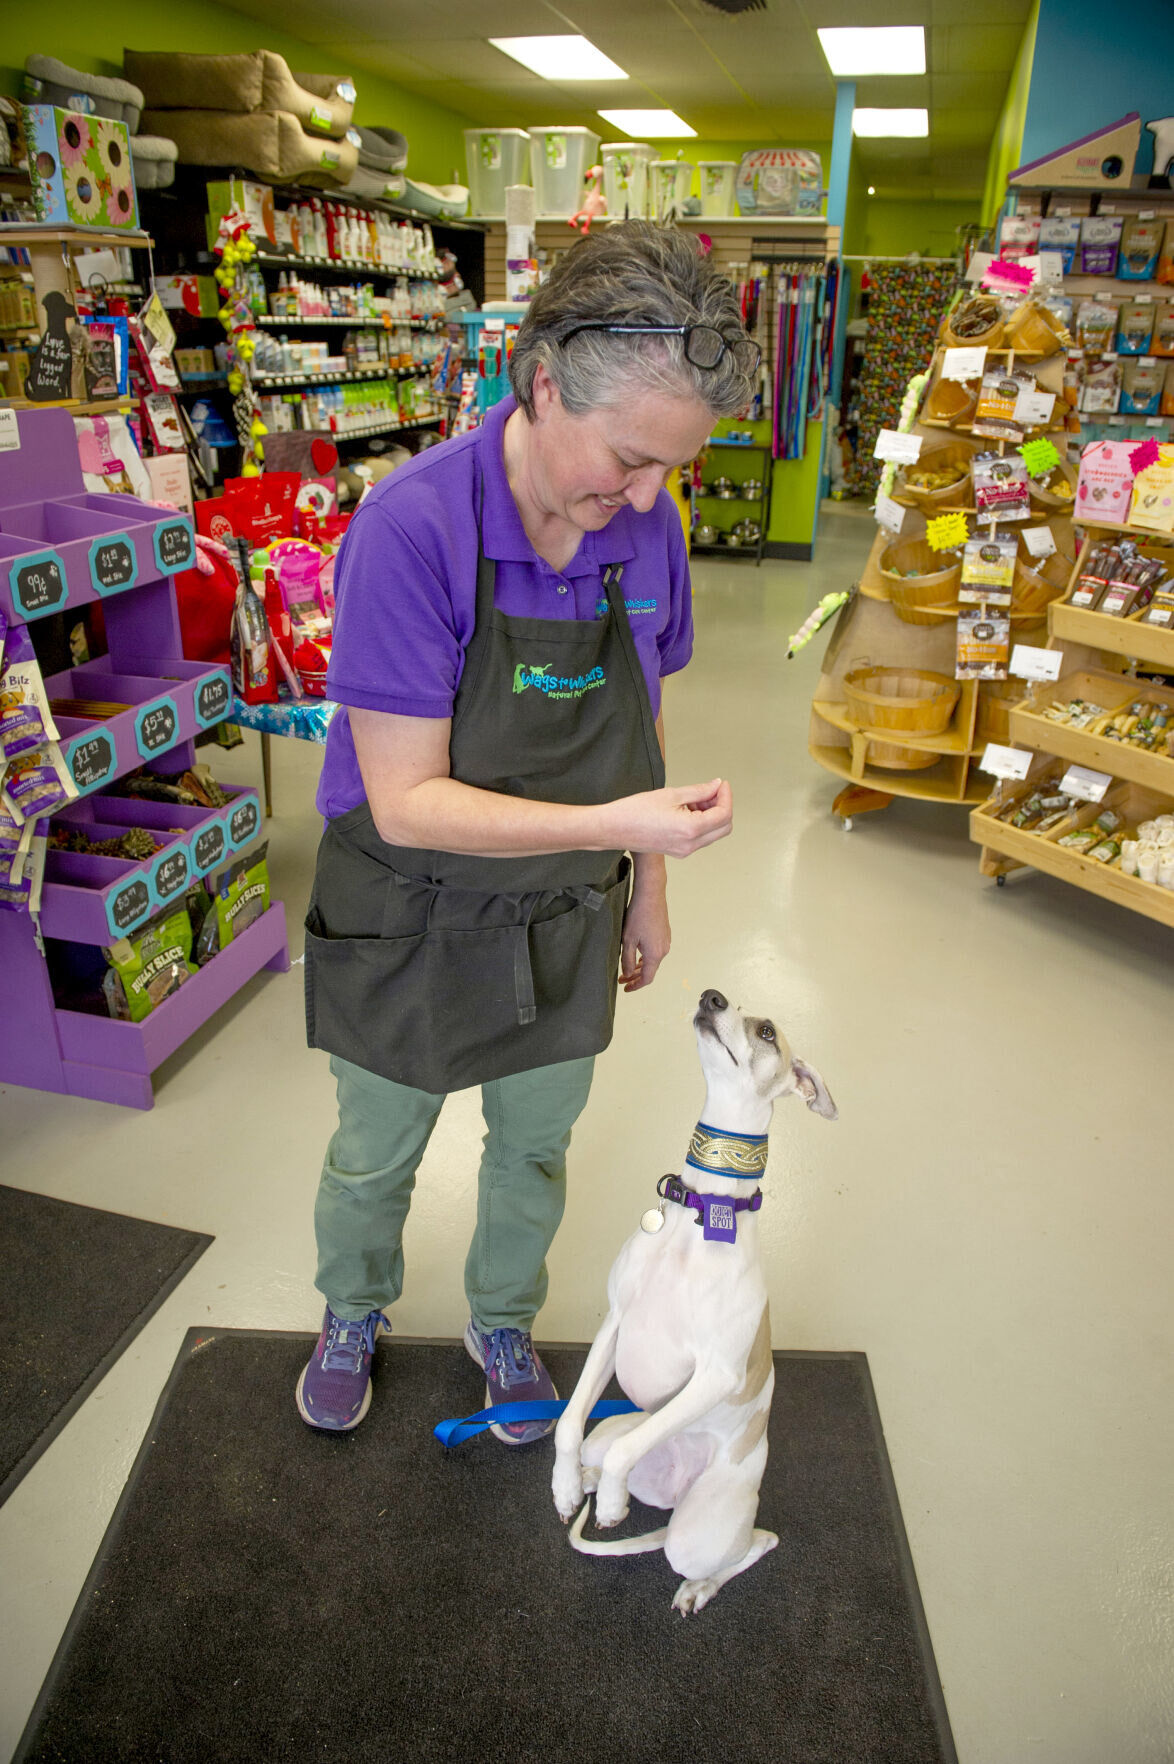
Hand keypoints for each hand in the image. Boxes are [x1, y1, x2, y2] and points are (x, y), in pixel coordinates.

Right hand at [604, 779, 732, 858]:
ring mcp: (684, 850)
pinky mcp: (678, 851)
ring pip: (713, 833)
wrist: (612, 829)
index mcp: (691, 830)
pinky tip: (686, 809)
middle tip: (710, 790)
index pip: (724, 814)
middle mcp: (690, 845)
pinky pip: (700, 838)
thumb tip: (716, 786)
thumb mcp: (671, 794)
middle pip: (723, 827)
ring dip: (711, 814)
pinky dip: (701, 822)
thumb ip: (699, 791)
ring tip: (693, 798)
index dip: (726, 796)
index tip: (720, 783)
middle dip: (721, 806)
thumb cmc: (635, 811)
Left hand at [620, 877, 669, 990]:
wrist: (651, 895)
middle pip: (650, 970)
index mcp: (654, 955)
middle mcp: (663, 950)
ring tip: (627, 968)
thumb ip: (627, 960)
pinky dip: (646, 957)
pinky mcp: (665, 934)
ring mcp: (666, 942)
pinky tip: (637, 954)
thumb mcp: (628, 940)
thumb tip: (628, 974)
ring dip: (640, 967)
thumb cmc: (637, 916)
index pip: (646, 978)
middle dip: (636, 977)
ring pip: (653, 961)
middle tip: (622, 978)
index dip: (635, 985)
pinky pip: (656, 951)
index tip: (625, 988)